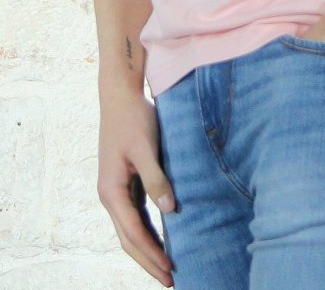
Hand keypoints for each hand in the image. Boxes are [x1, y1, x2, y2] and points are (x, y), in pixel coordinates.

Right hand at [97, 87, 175, 286]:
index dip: (152, 254)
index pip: (133, 233)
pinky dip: (147, 231)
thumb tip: (170, 209)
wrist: (120, 96)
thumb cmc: (134, 118)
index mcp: (111, 191)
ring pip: (131, 230)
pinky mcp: (125, 182)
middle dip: (148, 261)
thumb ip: (156, 178)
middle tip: (170, 280)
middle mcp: (110, 196)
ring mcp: (116, 190)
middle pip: (128, 239)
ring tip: (167, 267)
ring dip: (148, 249)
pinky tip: (162, 239)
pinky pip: (135, 215)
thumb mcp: (146, 147)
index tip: (170, 270)